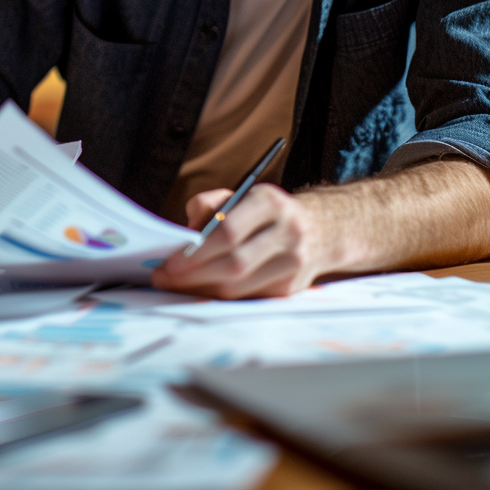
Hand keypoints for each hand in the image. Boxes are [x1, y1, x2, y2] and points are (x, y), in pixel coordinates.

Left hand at [151, 159, 489, 299]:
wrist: (326, 228)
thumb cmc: (270, 212)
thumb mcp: (244, 194)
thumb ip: (210, 203)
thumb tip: (186, 227)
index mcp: (270, 202)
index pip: (228, 230)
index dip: (194, 251)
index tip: (168, 262)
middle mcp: (287, 232)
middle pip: (233, 262)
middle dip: (193, 275)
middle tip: (163, 280)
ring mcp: (293, 263)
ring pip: (241, 285)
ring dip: (203, 289)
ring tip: (176, 287)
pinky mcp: (292, 287)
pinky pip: (249, 295)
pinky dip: (221, 295)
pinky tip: (201, 291)